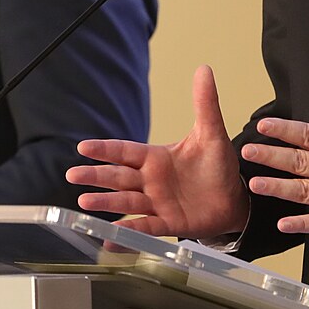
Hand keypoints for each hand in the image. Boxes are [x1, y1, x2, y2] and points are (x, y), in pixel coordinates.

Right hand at [68, 65, 249, 238]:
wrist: (235, 198)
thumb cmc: (218, 166)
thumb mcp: (211, 133)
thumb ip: (204, 104)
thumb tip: (205, 69)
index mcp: (156, 158)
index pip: (125, 151)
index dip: (105, 150)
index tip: (83, 147)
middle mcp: (151, 181)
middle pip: (118, 177)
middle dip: (96, 176)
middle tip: (73, 174)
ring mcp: (157, 203)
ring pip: (126, 202)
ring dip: (106, 203)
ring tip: (84, 203)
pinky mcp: (168, 223)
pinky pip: (144, 229)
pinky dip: (127, 234)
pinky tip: (108, 240)